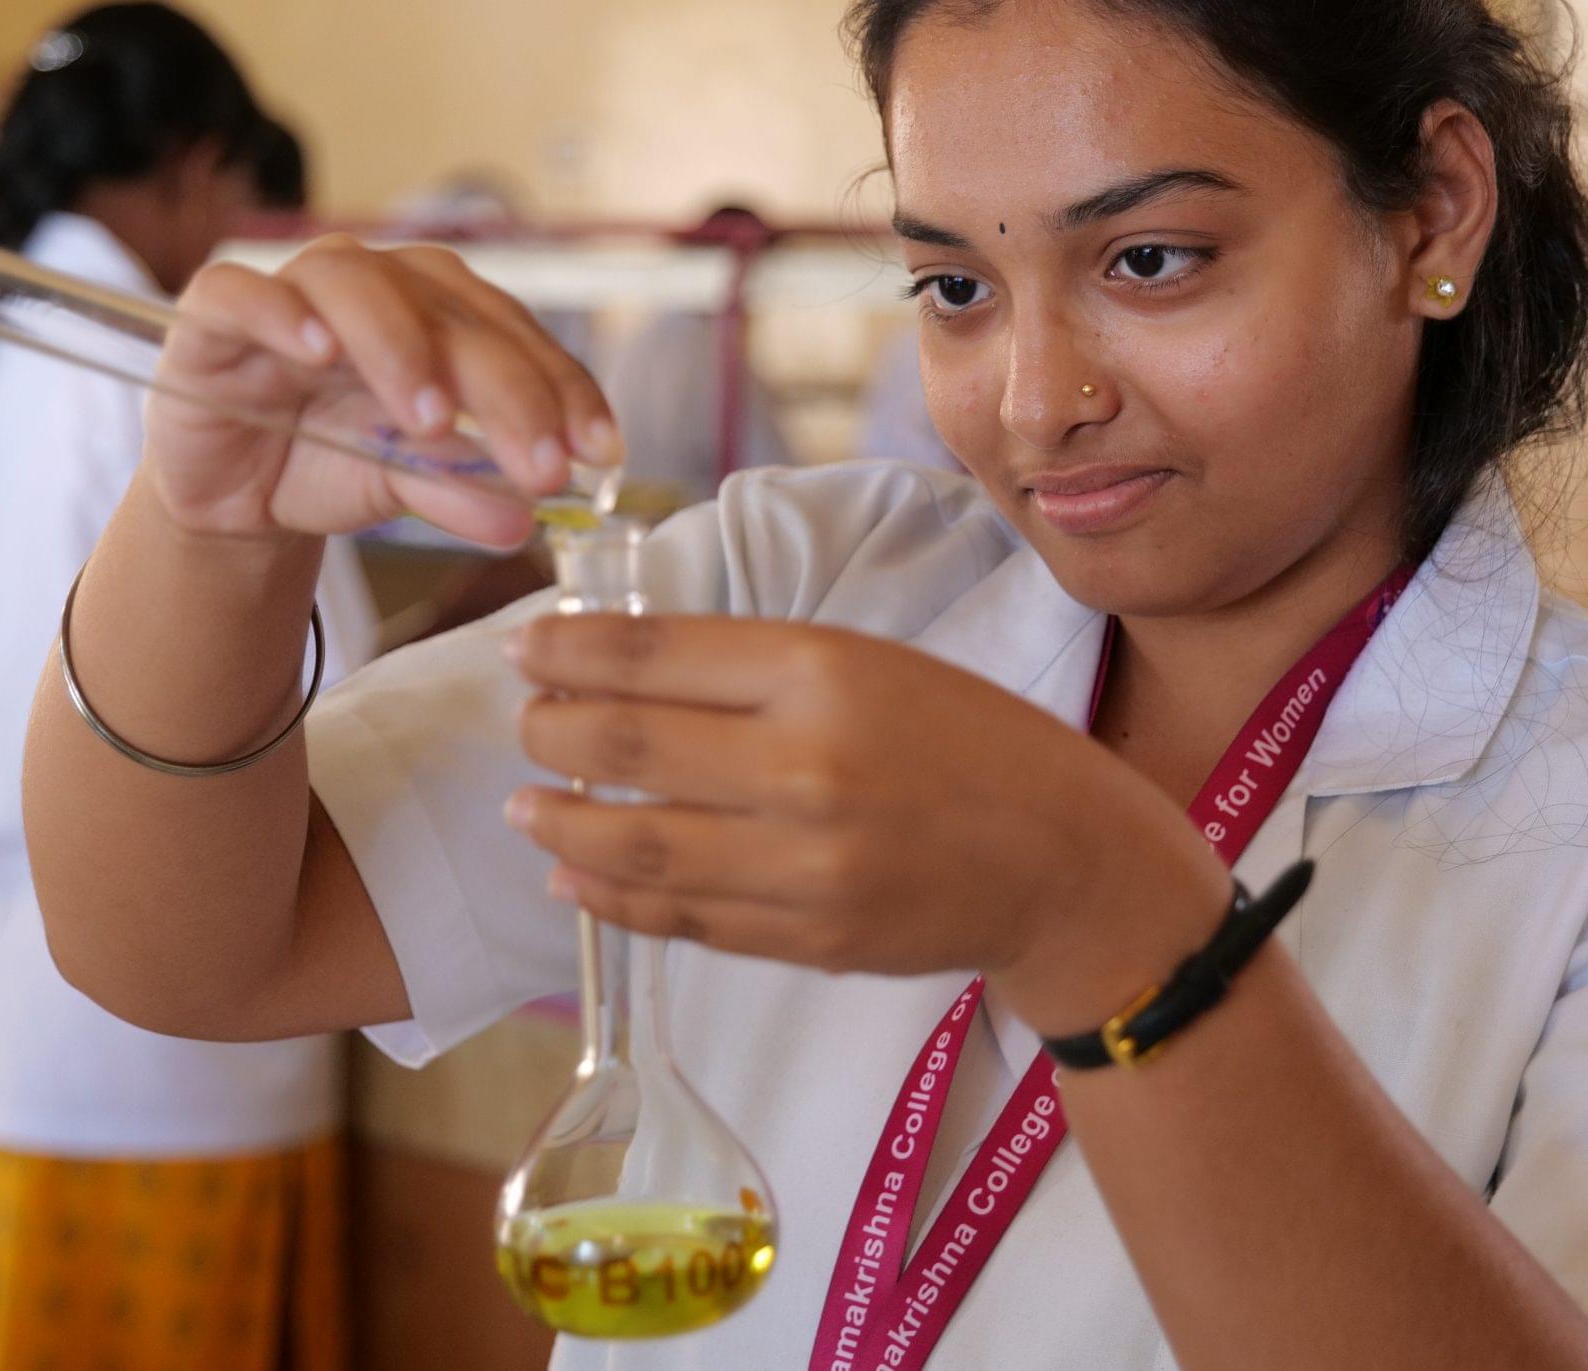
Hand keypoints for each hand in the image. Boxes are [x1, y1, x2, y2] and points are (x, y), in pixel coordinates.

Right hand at [143, 237, 618, 548]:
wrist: (231, 489)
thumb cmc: (326, 462)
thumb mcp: (404, 486)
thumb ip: (460, 491)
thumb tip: (525, 520)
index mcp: (438, 313)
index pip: (513, 336)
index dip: (562, 390)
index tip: (600, 451)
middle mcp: (377, 287)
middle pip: (449, 313)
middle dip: (503, 390)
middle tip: (537, 463)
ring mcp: (295, 293)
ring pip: (355, 285)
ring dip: (400, 346)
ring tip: (430, 418)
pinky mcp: (217, 316)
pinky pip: (243, 293)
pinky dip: (281, 314)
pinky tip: (318, 351)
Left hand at [506, 614, 1234, 1032]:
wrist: (1064, 862)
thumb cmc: (969, 743)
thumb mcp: (871, 663)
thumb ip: (754, 668)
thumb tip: (620, 667)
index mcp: (824, 672)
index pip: (655, 654)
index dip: (569, 652)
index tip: (525, 649)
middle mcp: (806, 766)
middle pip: (626, 747)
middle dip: (549, 732)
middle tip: (523, 723)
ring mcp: (803, 863)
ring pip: (637, 847)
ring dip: (560, 823)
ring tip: (525, 803)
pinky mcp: (806, 937)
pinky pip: (681, 918)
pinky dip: (612, 897)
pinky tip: (574, 873)